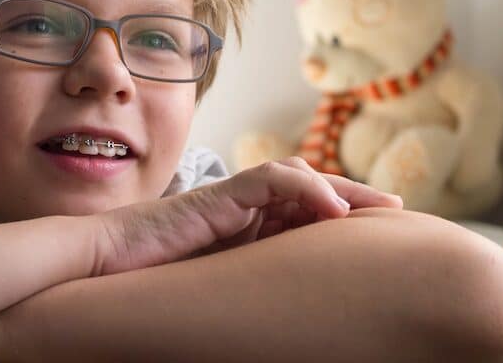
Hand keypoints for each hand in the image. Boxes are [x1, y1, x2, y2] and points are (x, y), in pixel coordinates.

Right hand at [92, 156, 401, 275]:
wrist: (104, 268)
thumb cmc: (150, 285)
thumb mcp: (218, 291)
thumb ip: (251, 289)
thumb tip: (295, 326)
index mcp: (245, 231)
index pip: (304, 214)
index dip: (343, 216)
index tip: (382, 234)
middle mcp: (242, 210)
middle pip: (310, 189)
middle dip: (355, 196)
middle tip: (397, 210)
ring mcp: (230, 199)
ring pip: (297, 176)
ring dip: (341, 188)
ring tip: (378, 207)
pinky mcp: (217, 196)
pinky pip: (269, 180)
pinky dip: (305, 188)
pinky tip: (332, 211)